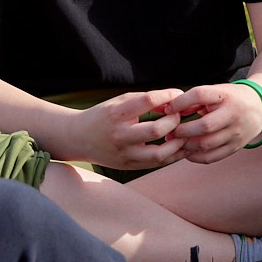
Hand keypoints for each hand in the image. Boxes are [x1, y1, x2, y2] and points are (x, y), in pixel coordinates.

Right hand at [69, 88, 187, 170]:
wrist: (78, 138)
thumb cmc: (104, 116)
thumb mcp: (120, 102)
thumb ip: (146, 100)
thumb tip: (176, 100)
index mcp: (116, 114)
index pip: (148, 101)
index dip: (168, 96)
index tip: (178, 95)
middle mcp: (119, 136)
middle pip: (156, 130)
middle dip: (174, 121)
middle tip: (178, 116)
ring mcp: (124, 154)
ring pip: (159, 153)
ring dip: (178, 143)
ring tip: (183, 133)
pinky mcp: (129, 166)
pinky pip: (157, 164)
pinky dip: (173, 155)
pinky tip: (180, 146)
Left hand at [168, 81, 261, 162]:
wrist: (259, 107)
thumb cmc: (230, 98)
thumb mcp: (216, 92)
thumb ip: (194, 100)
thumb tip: (170, 110)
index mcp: (225, 96)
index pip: (200, 95)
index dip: (181, 102)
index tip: (168, 109)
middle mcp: (233, 114)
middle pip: (204, 126)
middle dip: (182, 131)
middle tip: (170, 132)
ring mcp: (236, 133)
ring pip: (207, 144)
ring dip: (187, 146)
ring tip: (177, 143)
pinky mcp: (235, 147)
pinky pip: (212, 156)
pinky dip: (196, 157)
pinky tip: (188, 153)